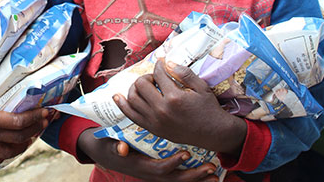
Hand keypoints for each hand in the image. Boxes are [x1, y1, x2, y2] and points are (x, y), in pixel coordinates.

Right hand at [0, 40, 48, 164]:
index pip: (19, 122)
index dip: (36, 117)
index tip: (47, 111)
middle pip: (21, 138)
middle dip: (37, 129)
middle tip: (46, 119)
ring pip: (11, 152)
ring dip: (25, 144)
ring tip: (33, 133)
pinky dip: (7, 155)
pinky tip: (11, 148)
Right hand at [77, 128, 218, 181]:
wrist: (108, 154)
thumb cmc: (110, 146)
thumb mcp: (109, 145)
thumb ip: (116, 147)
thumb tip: (122, 149)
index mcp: (141, 167)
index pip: (160, 169)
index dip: (173, 163)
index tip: (186, 154)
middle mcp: (151, 175)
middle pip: (175, 179)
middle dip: (193, 175)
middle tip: (210, 168)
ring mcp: (158, 176)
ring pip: (180, 181)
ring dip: (198, 179)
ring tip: (215, 175)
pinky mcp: (163, 174)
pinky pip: (180, 179)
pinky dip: (195, 179)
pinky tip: (210, 175)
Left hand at [114, 58, 245, 155]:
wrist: (213, 133)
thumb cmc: (209, 109)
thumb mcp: (201, 87)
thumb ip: (183, 73)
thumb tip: (166, 62)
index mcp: (174, 97)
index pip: (158, 74)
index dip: (160, 65)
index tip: (162, 63)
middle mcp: (162, 110)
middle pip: (141, 84)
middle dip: (146, 76)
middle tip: (155, 77)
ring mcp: (155, 121)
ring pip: (132, 99)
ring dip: (134, 87)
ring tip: (144, 85)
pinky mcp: (153, 129)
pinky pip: (131, 116)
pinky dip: (122, 105)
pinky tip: (117, 96)